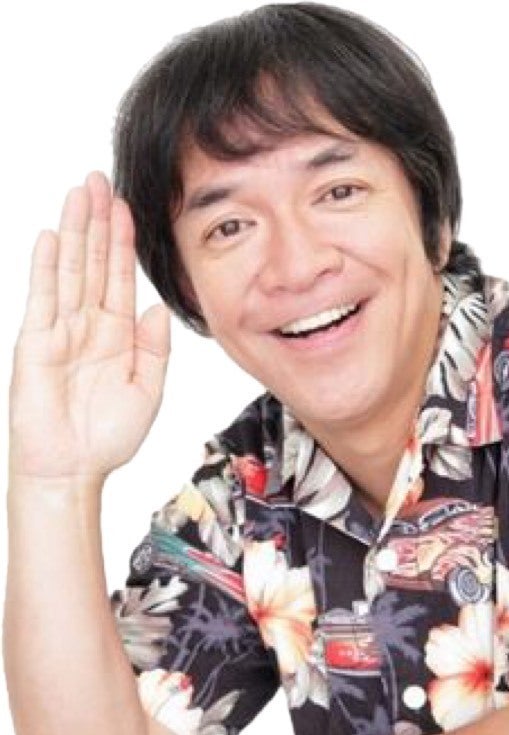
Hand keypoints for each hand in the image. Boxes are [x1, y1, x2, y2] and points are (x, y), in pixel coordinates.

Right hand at [8, 171, 170, 482]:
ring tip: (79, 192)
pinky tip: (54, 237)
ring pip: (70, 269)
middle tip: (100, 178)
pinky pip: (44, 297)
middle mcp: (88, 324)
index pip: (119, 276)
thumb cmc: (109, 436)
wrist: (73, 468)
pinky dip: (48, 267)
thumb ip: (155, 348)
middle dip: (98, 221)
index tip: (127, 206)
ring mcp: (60, 329)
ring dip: (75, 230)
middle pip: (93, 261)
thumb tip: (157, 306)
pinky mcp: (36, 341)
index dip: (122, 241)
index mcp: (117, 334)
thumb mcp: (147, 390)